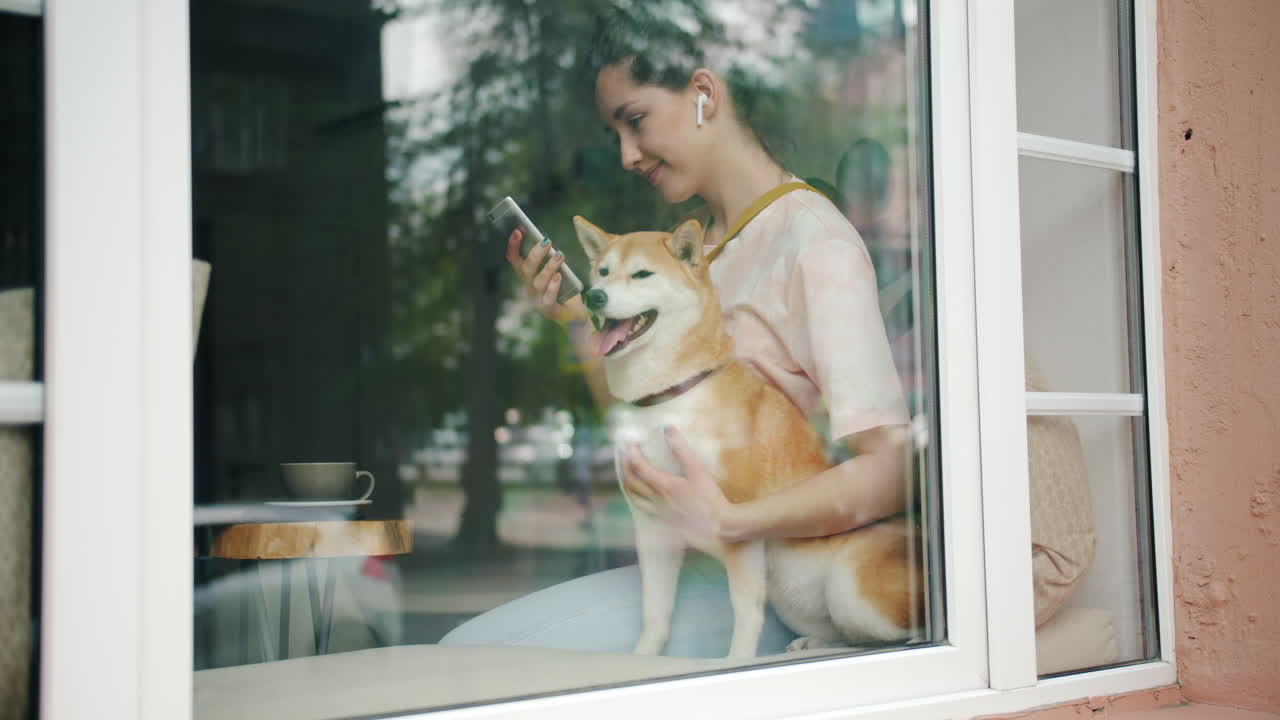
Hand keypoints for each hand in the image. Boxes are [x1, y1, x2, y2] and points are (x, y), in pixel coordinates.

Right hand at [505, 228, 586, 323]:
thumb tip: (546, 241)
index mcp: (528, 277)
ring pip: (538, 282)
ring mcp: (537, 300)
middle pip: (527, 269)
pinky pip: (548, 298)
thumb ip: (549, 259)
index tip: (518, 230)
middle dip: (535, 254)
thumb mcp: (556, 271)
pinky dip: (553, 286)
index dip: (514, 246)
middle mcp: (529, 288)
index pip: (515, 260)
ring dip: (549, 267)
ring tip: (560, 255)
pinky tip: (559, 276)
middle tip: (547, 241)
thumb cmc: (564, 289)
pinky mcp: (549, 310)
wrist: (574, 314)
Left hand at [620, 427, 730, 542]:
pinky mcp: (666, 523)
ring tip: (626, 475)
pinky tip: (643, 498)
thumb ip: (681, 449)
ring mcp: (660, 513)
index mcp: (663, 486)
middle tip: (621, 455)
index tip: (628, 442)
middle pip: (631, 483)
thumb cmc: (710, 499)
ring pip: (634, 499)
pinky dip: (638, 501)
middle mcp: (657, 501)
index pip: (639, 466)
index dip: (631, 452)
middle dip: (624, 467)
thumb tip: (667, 429)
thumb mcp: (698, 470)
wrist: (719, 528)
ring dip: (627, 485)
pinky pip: (645, 510)